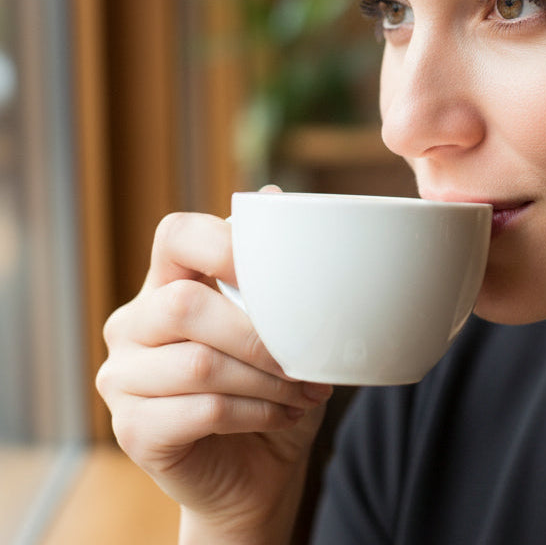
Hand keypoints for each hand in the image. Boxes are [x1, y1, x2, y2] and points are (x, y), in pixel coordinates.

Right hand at [96, 203, 332, 541]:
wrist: (259, 466)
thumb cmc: (271, 383)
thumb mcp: (281, 323)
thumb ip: (271, 269)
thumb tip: (278, 196)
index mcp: (169, 280)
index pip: (175, 234)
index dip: (221, 243)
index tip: (272, 273)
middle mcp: (135, 321)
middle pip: (183, 304)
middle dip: (257, 334)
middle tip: (304, 358)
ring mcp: (123, 376)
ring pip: (198, 363)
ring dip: (266, 380)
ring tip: (304, 390)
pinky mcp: (131, 428)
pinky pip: (201, 410)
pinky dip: (256, 412)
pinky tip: (283, 415)